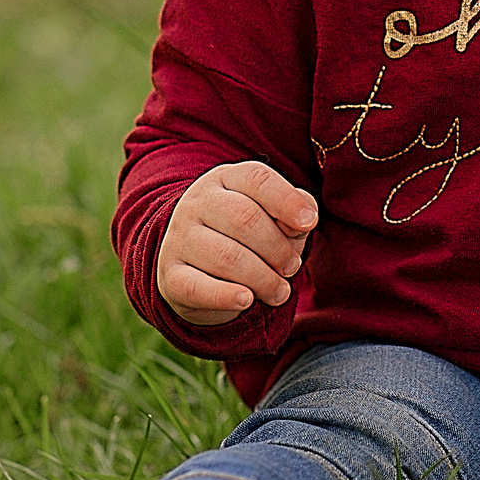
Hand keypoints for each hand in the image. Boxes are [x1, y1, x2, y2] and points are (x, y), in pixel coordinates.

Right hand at [158, 162, 316, 326]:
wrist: (196, 267)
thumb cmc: (249, 238)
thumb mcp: (274, 217)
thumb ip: (293, 211)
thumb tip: (304, 219)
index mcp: (225, 179)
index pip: (257, 179)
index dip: (287, 201)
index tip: (309, 223)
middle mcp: (197, 203)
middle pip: (245, 218)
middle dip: (278, 248)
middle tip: (291, 267)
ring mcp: (179, 238)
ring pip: (227, 256)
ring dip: (264, 279)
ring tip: (280, 291)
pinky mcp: (170, 276)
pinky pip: (198, 287)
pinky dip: (226, 296)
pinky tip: (246, 300)